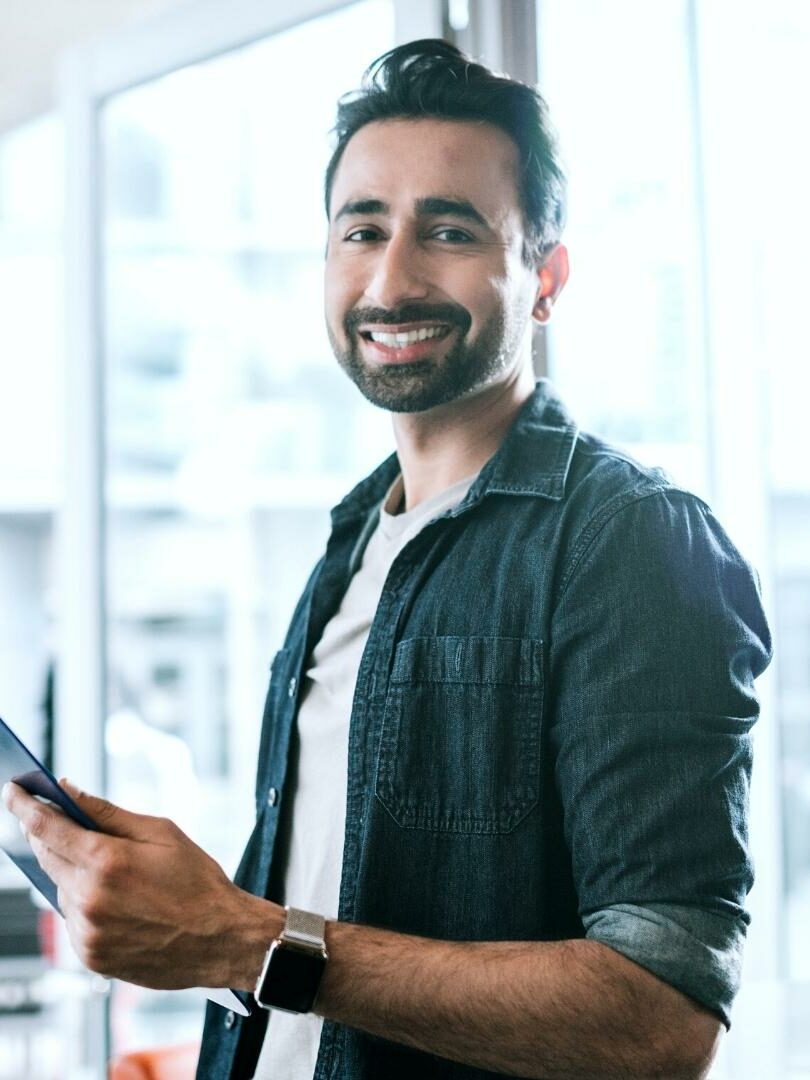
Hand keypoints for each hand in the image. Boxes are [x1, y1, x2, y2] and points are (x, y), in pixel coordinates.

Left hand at [1, 778, 276, 989]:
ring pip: (59, 889)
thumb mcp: (160, 832)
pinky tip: (114, 898)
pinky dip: (83, 902)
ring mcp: (87, 933)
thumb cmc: (197, 881)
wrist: (221, 939)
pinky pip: (72, 919)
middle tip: (54, 819)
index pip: (47, 827)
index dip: (24, 806)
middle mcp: (89, 899)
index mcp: (107, 862)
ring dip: (72, 872)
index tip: (12, 790)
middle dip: (47, 835)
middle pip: (47, 857)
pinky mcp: (90, 956)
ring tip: (109, 868)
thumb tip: (68, 791)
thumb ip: (108, 812)